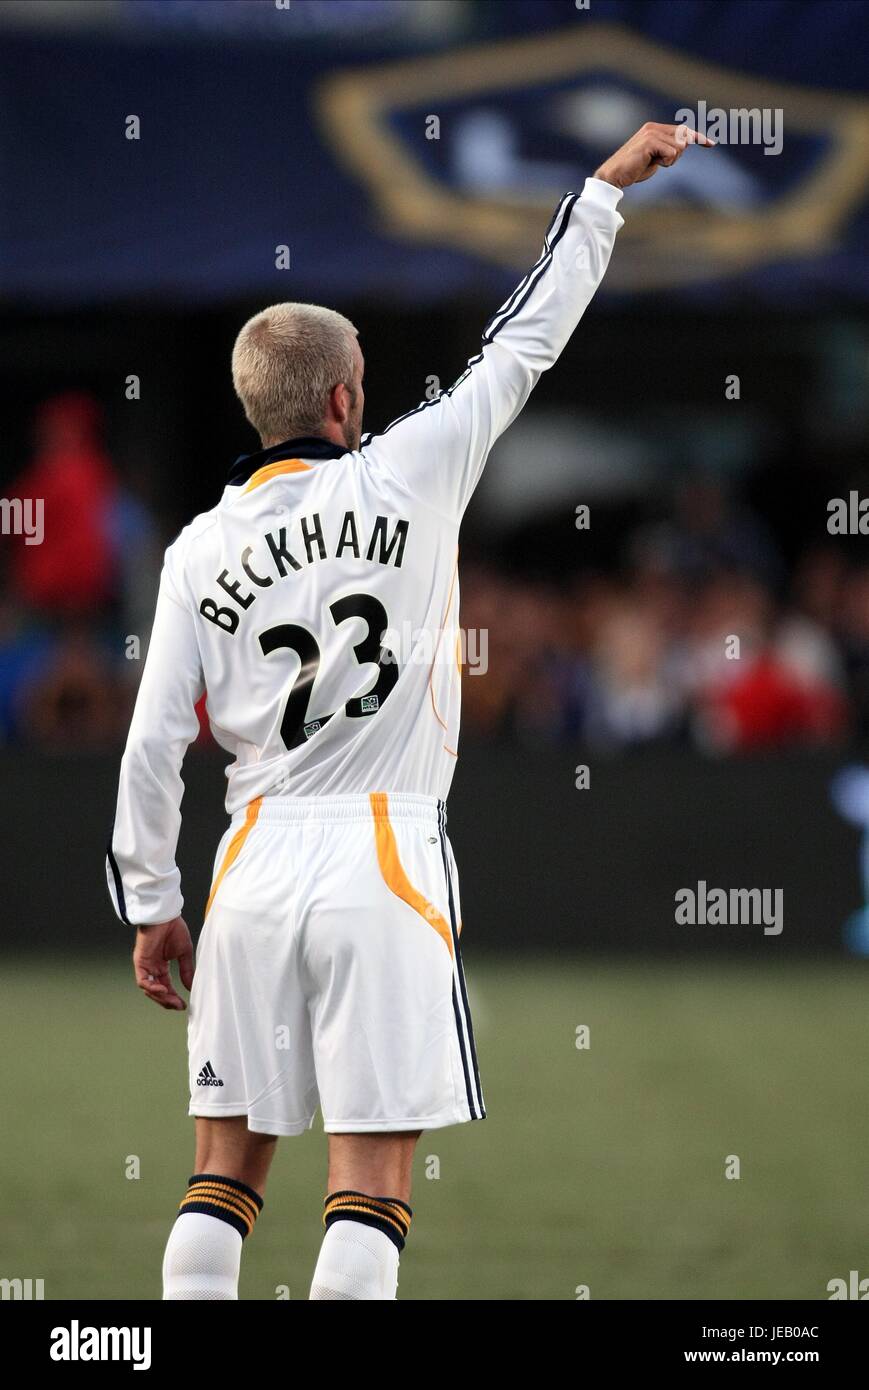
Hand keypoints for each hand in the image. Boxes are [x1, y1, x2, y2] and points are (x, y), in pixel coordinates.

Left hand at [133, 916, 193, 1010]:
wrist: (166, 915)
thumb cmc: (174, 929)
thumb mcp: (184, 954)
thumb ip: (186, 971)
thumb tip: (191, 987)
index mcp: (161, 967)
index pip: (166, 987)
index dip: (174, 997)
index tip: (183, 1005)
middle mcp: (152, 968)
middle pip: (157, 992)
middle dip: (168, 1001)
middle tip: (179, 1006)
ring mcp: (145, 966)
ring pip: (149, 989)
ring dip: (160, 997)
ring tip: (173, 1001)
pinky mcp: (140, 962)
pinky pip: (143, 981)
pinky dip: (152, 988)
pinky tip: (163, 990)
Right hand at [594, 122, 714, 189]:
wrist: (614, 176)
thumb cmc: (633, 170)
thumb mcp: (655, 158)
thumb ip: (667, 150)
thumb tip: (683, 145)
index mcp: (655, 129)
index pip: (682, 130)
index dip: (698, 137)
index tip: (712, 144)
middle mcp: (654, 127)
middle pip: (684, 139)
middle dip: (677, 155)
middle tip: (659, 162)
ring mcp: (652, 133)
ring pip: (680, 147)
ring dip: (670, 160)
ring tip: (652, 163)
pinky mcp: (650, 141)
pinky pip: (672, 153)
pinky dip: (665, 162)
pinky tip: (650, 163)